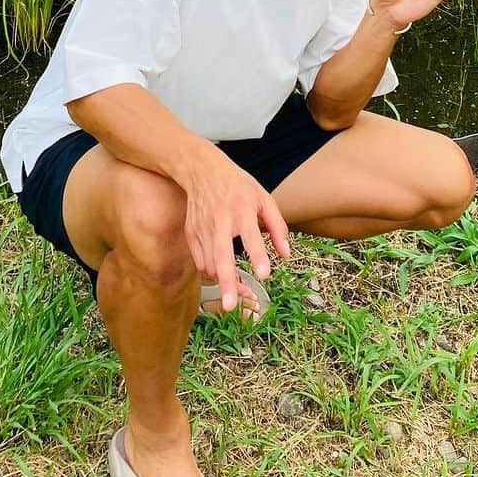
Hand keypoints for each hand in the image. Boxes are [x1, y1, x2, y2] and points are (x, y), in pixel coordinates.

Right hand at [181, 145, 290, 312]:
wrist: (201, 169)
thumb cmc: (237, 185)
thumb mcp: (263, 198)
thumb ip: (277, 227)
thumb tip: (286, 254)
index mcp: (242, 208)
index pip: (251, 236)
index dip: (258, 256)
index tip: (264, 275)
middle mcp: (220, 219)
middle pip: (222, 256)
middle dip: (226, 283)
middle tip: (231, 306)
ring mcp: (202, 227)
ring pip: (210, 263)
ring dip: (222, 281)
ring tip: (234, 293)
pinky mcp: (191, 233)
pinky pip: (200, 260)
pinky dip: (211, 271)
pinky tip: (220, 272)